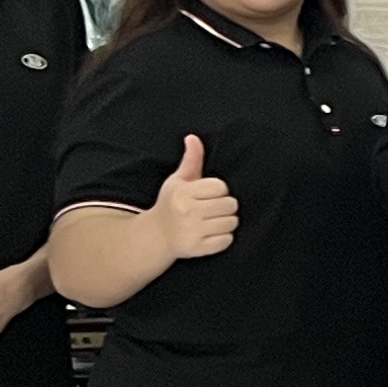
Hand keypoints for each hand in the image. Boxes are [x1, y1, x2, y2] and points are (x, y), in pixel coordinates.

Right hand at [153, 134, 239, 260]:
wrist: (155, 236)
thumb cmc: (171, 204)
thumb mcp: (178, 181)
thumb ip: (191, 160)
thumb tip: (193, 137)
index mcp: (183, 193)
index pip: (221, 187)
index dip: (218, 191)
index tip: (208, 195)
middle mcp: (187, 212)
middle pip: (230, 205)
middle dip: (225, 206)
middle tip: (212, 209)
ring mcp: (192, 232)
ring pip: (231, 222)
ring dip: (226, 222)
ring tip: (212, 221)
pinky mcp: (197, 249)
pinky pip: (227, 240)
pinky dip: (223, 238)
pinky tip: (211, 234)